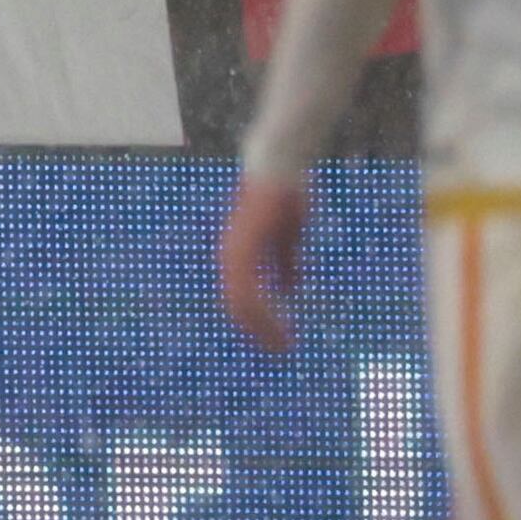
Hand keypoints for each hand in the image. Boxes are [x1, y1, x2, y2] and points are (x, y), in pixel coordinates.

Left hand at [217, 171, 307, 353]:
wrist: (281, 169)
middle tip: (281, 350)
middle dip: (259, 330)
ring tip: (282, 345)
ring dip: (262, 327)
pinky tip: (279, 326)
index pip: (242, 297)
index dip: (259, 319)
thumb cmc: (285, 196)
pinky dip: (262, 312)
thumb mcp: (288, 237)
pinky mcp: (242, 249)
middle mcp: (230, 257)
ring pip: (240, 304)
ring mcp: (233, 253)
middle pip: (237, 306)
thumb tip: (290, 288)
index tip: (278, 338)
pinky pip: (247, 291)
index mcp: (239, 255)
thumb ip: (285, 262)